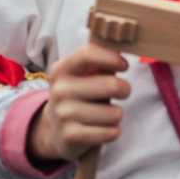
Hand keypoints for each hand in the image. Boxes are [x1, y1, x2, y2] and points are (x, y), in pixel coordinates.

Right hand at [29, 44, 130, 164]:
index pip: (88, 54)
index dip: (112, 58)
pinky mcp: (70, 136)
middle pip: (112, 85)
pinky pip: (110, 132)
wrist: (54, 130)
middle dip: (124, 90)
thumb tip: (125, 42)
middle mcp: (60, 90)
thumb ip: (102, 58)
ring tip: (105, 114)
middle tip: (120, 92)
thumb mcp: (84, 74)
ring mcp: (63, 114)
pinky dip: (113, 132)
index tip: (124, 66)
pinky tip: (102, 129)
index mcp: (62, 69)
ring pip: (115, 113)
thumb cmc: (80, 94)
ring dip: (117, 114)